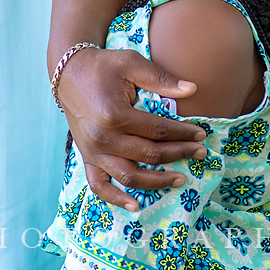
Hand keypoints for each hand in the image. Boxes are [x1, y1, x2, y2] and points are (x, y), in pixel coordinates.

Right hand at [62, 46, 207, 209]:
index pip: (158, 130)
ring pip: (129, 176)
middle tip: (200, 152)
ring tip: (180, 178)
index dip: (182, 133)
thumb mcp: (132, 63)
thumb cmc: (104, 66)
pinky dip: (116, 198)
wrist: (69, 73)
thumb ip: (161, 79)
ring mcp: (92, 152)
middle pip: (148, 154)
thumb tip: (193, 89)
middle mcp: (103, 139)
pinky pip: (99, 185)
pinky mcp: (86, 157)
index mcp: (115, 115)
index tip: (201, 134)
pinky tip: (136, 205)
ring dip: (156, 181)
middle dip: (178, 154)